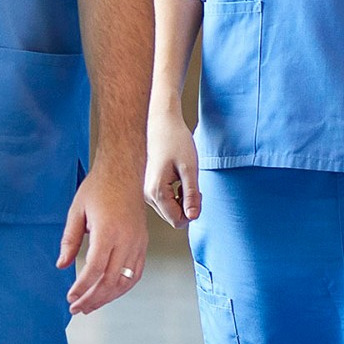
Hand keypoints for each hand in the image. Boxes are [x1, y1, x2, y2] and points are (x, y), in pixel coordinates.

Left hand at [57, 156, 147, 314]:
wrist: (124, 170)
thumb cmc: (99, 187)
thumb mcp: (77, 210)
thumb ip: (69, 240)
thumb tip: (62, 265)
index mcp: (108, 230)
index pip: (94, 269)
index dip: (81, 288)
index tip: (70, 298)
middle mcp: (126, 238)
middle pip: (110, 280)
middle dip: (92, 299)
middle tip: (77, 308)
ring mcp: (138, 241)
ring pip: (125, 280)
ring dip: (107, 297)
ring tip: (91, 305)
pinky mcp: (143, 242)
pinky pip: (136, 272)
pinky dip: (123, 286)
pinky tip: (110, 292)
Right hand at [144, 107, 200, 228]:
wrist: (162, 122)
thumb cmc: (176, 141)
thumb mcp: (189, 168)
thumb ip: (191, 194)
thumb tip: (193, 217)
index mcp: (157, 192)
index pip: (177, 221)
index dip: (192, 212)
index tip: (198, 193)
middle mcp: (147, 195)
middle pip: (172, 217)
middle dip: (187, 205)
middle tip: (194, 185)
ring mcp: (146, 191)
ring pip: (168, 209)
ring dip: (181, 199)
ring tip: (185, 179)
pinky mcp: (147, 186)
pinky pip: (163, 200)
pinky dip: (174, 194)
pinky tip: (177, 178)